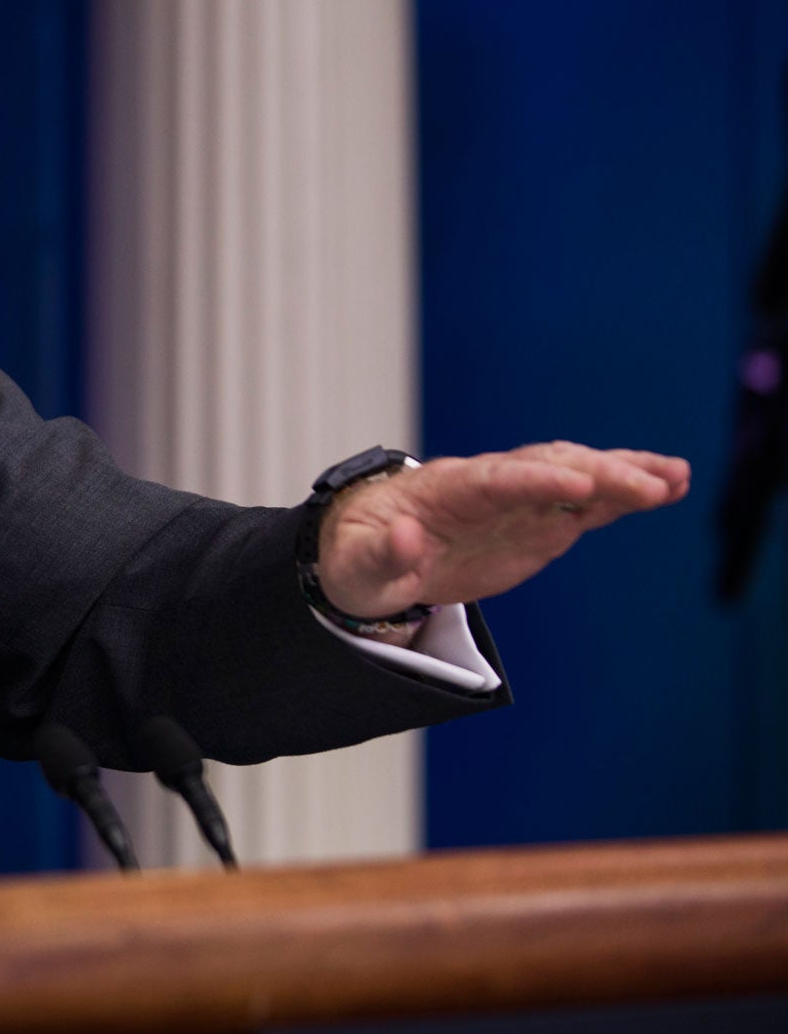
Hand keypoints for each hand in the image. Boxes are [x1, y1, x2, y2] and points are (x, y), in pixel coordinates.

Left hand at [317, 441, 690, 627]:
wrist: (370, 555)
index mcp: (444, 490)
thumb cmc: (358, 557)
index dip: (536, 479)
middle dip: (597, 473)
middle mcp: (490, 485)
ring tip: (676, 477)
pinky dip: (625, 495)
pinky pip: (586, 502)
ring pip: (576, 476)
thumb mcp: (358, 565)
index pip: (495, 479)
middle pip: (548, 469)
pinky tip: (669, 487)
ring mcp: (519, 501)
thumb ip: (384, 554)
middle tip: (650, 486)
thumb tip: (408, 539)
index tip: (577, 481)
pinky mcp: (539, 520)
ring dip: (624, 474)